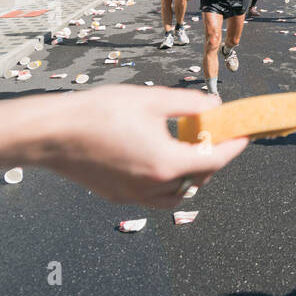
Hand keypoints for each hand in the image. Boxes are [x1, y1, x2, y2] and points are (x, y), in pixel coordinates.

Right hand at [40, 87, 247, 207]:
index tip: (245, 135)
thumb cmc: (98, 112)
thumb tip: (214, 105)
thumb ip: (189, 103)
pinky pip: (152, 196)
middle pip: (198, 180)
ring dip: (189, 175)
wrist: (51, 133)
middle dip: (211, 160)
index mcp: (166, 163)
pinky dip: (166, 181)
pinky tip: (159, 157)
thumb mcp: (152, 99)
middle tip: (214, 136)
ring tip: (188, 148)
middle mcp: (152, 187)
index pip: (214, 160)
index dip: (234, 146)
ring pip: (175, 195)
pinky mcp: (117, 196)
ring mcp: (133, 195)